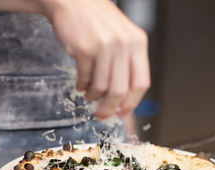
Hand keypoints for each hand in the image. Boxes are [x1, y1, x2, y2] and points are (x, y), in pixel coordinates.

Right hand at [44, 0, 149, 118]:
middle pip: (121, 90)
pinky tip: (80, 85)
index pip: (141, 82)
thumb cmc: (97, 19)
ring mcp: (103, 47)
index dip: (132, 103)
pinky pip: (85, 79)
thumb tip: (122, 97)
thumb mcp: (122, 36)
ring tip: (89, 94)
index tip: (123, 112)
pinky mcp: (84, 50)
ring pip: (102, 87)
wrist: (73, 0)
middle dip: (110, 108)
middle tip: (102, 114)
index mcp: (137, 42)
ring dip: (93, 96)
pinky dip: (82, 87)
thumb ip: (127, 63)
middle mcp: (123, 45)